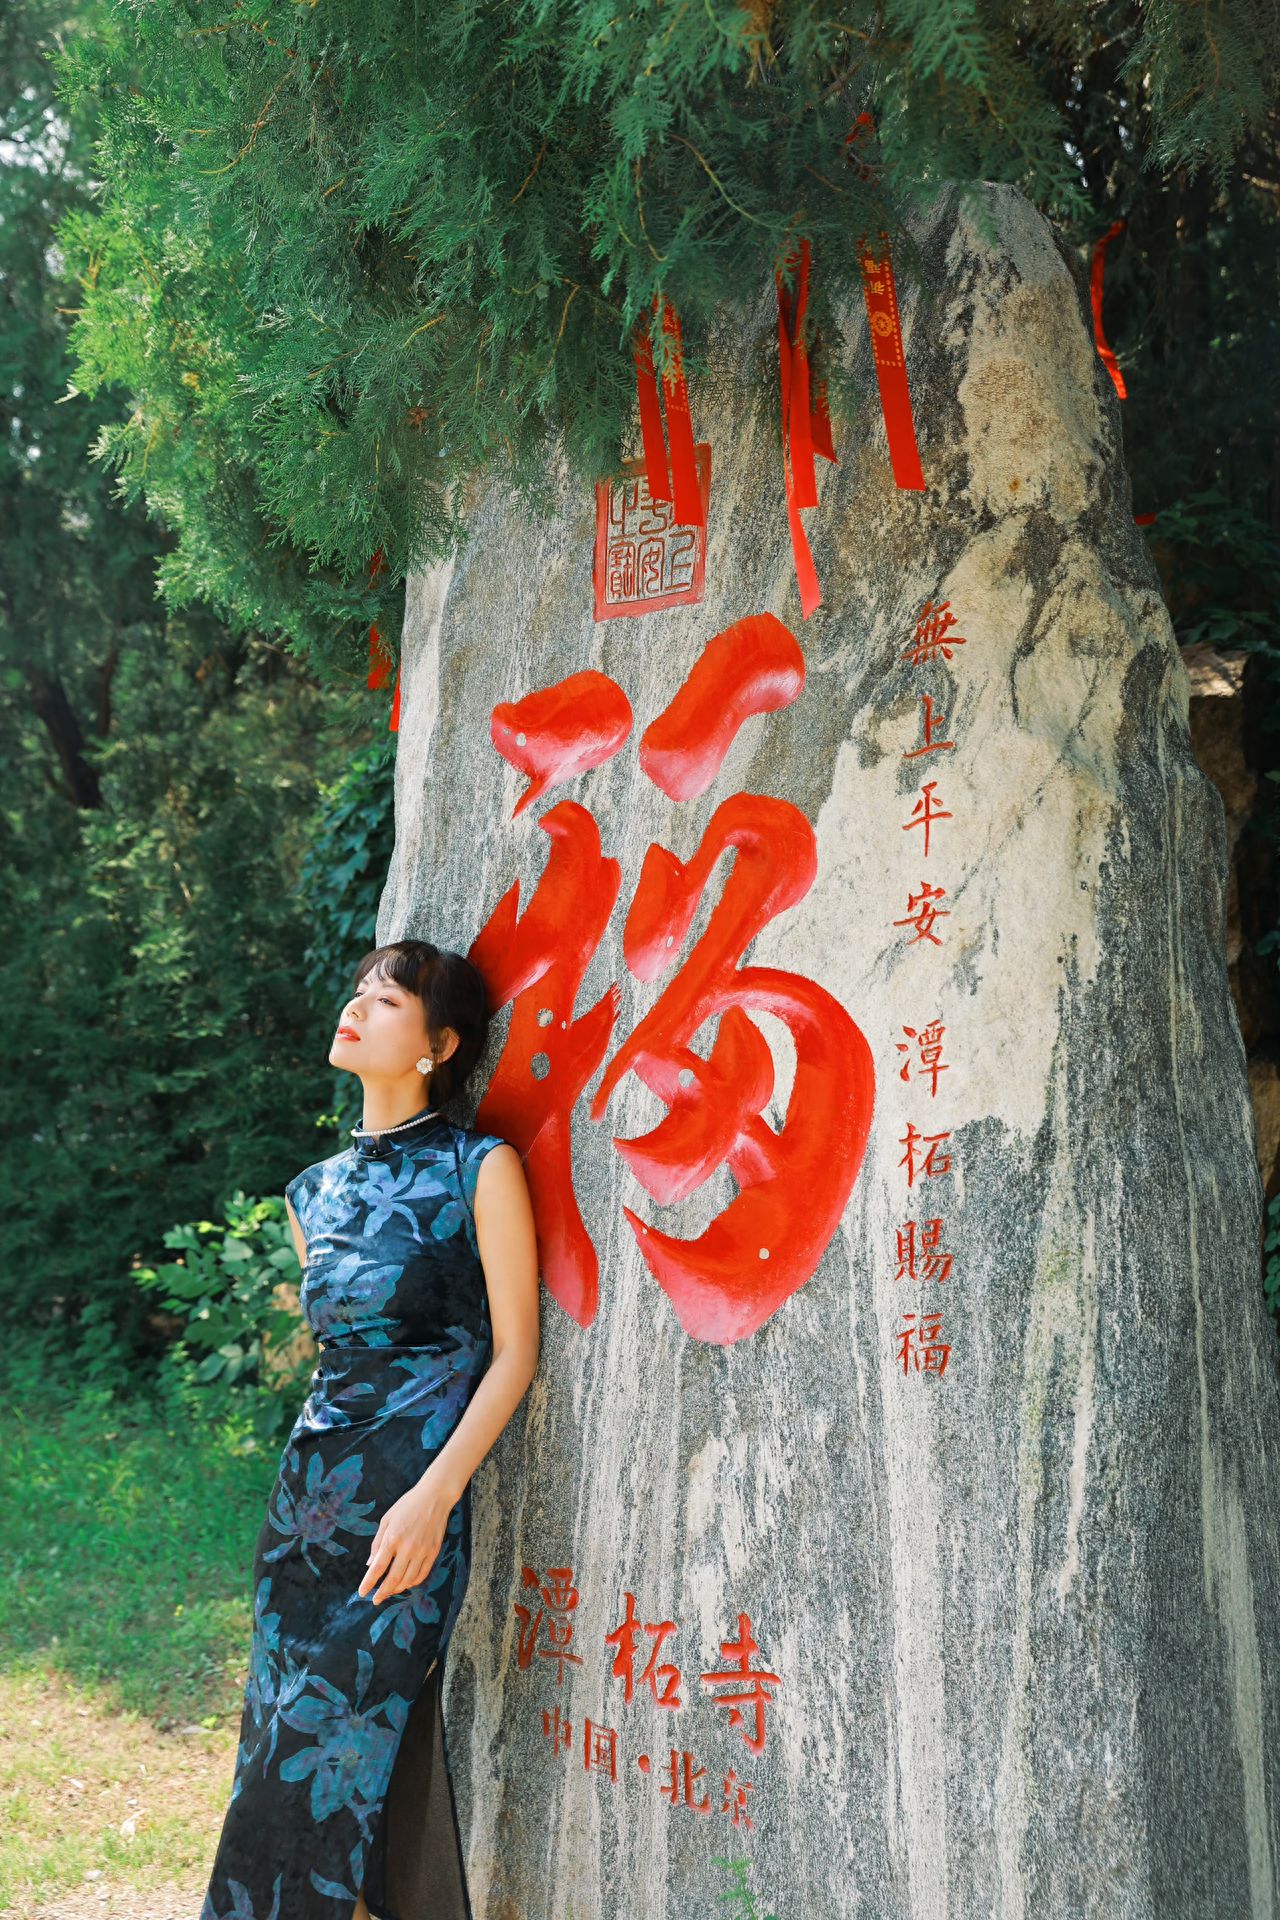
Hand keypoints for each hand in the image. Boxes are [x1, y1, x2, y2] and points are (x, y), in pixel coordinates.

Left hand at [358, 1467, 457, 1604]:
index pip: (377, 1568)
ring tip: (389, 1591)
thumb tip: (370, 1564)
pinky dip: (412, 1582)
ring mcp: (422, 1551)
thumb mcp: (387, 1519)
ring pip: (408, 1580)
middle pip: (393, 1579)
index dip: (369, 1583)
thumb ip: (377, 1542)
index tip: (362, 1593)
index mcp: (393, 1538)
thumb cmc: (407, 1505)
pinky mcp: (433, 1552)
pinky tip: (406, 1583)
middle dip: (382, 1592)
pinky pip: (422, 1574)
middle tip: (376, 1600)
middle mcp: (407, 1548)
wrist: (435, 1497)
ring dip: (397, 1589)